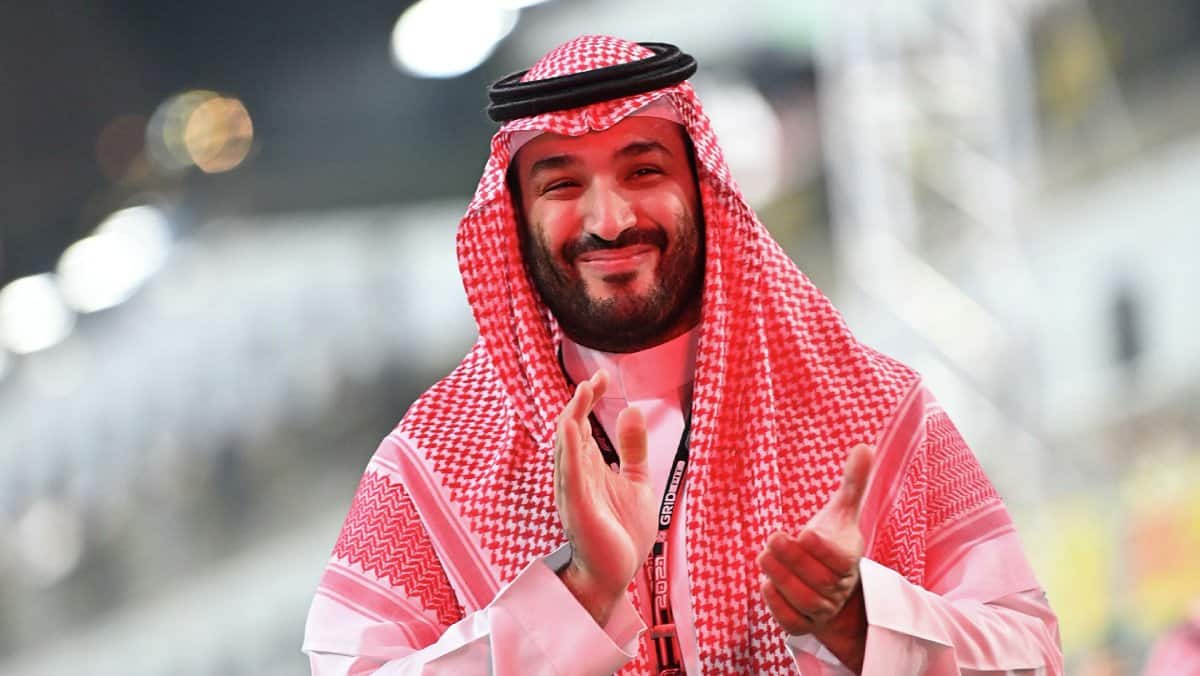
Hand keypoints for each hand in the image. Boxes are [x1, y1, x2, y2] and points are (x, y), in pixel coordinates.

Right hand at [554, 370, 657, 624]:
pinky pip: (570, 474)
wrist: (616, 575)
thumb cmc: (621, 532)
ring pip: (566, 447)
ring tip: (583, 392)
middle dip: (581, 401)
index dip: (590, 397)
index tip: (603, 376)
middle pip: (571, 428)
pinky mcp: (578, 507)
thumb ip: (632, 448)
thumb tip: (631, 409)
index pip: (583, 422)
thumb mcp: (636, 481)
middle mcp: (576, 474)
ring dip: (573, 418)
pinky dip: (570, 450)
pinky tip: (573, 427)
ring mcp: (574, 490)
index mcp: (588, 466)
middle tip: (595, 379)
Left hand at [757, 444, 873, 669]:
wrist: (836, 589)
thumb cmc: (834, 543)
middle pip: (818, 581)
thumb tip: (864, 447)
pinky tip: (766, 584)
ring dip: (781, 578)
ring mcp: (822, 609)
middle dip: (792, 559)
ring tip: (763, 556)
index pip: (841, 562)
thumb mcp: (842, 513)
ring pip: (803, 601)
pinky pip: (791, 621)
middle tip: (772, 537)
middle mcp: (838, 589)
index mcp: (849, 561)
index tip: (805, 531)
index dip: (823, 549)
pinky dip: (777, 605)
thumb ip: (853, 484)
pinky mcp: (804, 624)